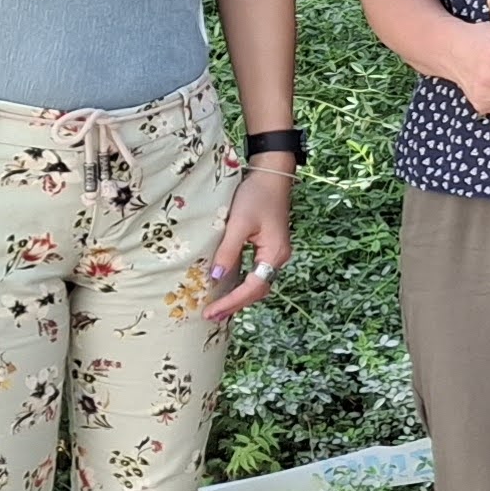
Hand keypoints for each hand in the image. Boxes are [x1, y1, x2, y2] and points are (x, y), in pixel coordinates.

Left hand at [199, 165, 295, 322]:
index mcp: (274, 254)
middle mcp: (278, 258)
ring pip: (258, 282)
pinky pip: (256, 272)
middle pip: (258, 290)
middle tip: (211, 315)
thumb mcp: (239, 223)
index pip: (252, 288)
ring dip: (238, 296)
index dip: (231, 302)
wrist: (272, 175)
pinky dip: (242, 283)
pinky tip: (228, 285)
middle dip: (235, 304)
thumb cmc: (257, 195)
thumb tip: (216, 278)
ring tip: (218, 306)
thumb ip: (228, 252)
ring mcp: (275, 252)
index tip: (211, 312)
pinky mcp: (269, 246)